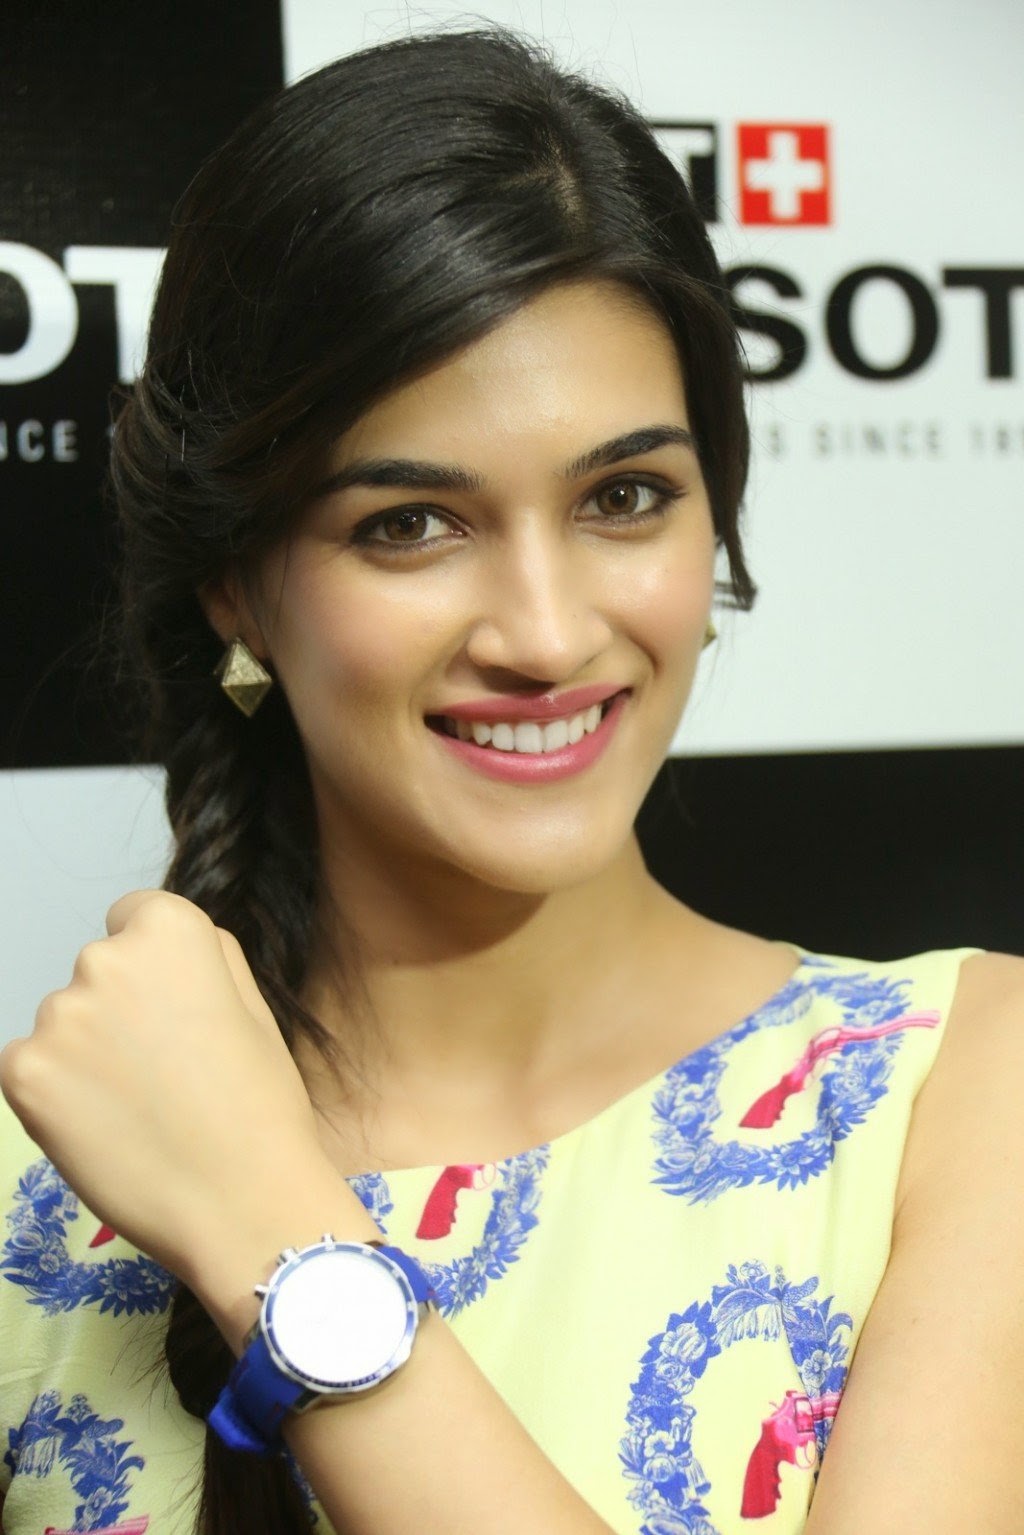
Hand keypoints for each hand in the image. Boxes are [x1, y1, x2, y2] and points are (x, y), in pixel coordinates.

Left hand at [0, 891, 361, 1309]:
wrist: (241, 1199)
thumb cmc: (262, 1106)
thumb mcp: (254, 1007)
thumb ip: (208, 959)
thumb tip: (169, 949)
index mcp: (171, 931)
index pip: (134, 916)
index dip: (156, 968)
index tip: (172, 1011)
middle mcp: (104, 957)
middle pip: (98, 972)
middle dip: (121, 1009)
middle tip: (163, 1072)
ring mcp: (58, 1015)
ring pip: (65, 1024)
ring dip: (88, 1054)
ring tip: (139, 1109)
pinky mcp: (22, 1072)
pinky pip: (30, 1067)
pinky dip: (57, 1095)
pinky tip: (104, 1128)